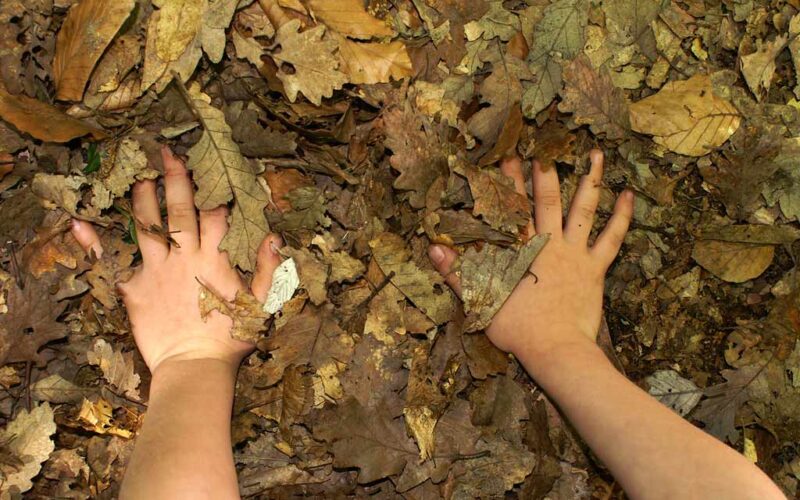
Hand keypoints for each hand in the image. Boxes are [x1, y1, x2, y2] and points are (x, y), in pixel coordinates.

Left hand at [71, 147, 281, 373]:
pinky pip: (109, 262)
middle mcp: (184, 257)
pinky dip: (92, 243)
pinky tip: (77, 222)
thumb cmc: (230, 338)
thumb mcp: (260, 304)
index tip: (213, 171)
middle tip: (168, 154)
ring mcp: (156, 270)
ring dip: (142, 199)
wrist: (194, 366)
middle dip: (176, 180)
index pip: (216, 215)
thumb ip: (268, 270)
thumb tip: (274, 237)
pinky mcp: (134, 288)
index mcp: (215, 258)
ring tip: (139, 179)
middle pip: (180, 210)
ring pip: (146, 225)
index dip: (215, 192)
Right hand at [428, 151, 633, 362]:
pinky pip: (612, 238)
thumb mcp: (480, 301)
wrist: (555, 350)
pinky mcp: (595, 268)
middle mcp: (549, 245)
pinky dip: (622, 217)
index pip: (513, 209)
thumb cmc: (517, 330)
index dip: (510, 183)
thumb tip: (434, 248)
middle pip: (546, 201)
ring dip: (590, 181)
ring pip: (584, 210)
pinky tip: (630, 196)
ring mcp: (575, 254)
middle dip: (543, 173)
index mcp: (521, 251)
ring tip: (598, 154)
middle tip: (543, 149)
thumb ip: (457, 273)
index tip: (508, 158)